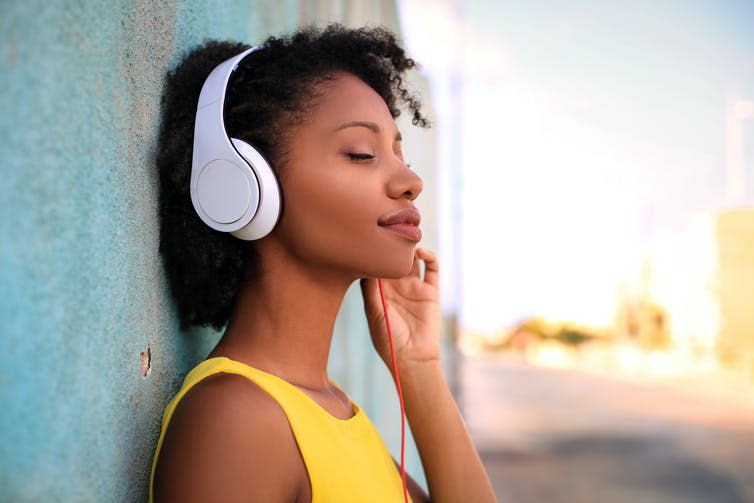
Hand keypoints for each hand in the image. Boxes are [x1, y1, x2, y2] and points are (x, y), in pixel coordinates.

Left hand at [360, 248, 440, 370]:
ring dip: (409, 249)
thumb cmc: (388, 339)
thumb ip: (370, 289)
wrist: (413, 358)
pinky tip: (421, 253)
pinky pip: (432, 269)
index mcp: (379, 292)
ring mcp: (414, 287)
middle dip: (391, 245)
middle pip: (393, 259)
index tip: (368, 238)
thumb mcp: (374, 313)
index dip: (372, 252)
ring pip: (412, 260)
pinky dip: (429, 257)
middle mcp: (396, 287)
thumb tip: (365, 264)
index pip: (375, 265)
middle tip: (388, 230)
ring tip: (405, 239)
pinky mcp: (431, 291)